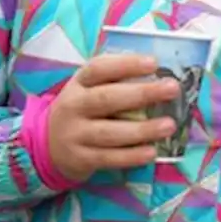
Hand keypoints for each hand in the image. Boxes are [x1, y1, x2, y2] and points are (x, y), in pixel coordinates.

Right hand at [47, 54, 181, 182]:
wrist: (48, 144)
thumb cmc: (84, 109)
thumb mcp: (90, 88)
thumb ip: (117, 79)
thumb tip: (160, 75)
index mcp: (79, 83)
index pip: (99, 68)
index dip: (126, 64)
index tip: (154, 63)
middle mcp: (73, 106)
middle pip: (107, 98)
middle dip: (142, 93)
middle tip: (172, 89)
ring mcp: (74, 134)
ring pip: (109, 132)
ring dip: (142, 129)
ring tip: (169, 125)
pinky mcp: (80, 159)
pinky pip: (108, 158)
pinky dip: (131, 156)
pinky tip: (151, 152)